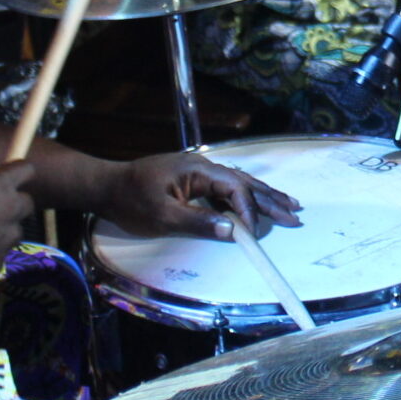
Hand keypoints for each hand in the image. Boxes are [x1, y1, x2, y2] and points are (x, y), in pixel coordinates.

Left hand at [104, 153, 302, 239]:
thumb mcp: (162, 216)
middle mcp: (203, 166)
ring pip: (239, 183)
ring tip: (288, 206)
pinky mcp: (193, 181)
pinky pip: (227, 188)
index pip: (234, 188)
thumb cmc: (130, 200)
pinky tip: (257, 202)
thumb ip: (199, 222)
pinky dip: (245, 197)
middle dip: (270, 200)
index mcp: (198, 170)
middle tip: (294, 215)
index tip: (255, 233)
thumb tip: (233, 231)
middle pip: (244, 182)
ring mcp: (198, 172)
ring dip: (263, 197)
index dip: (248, 210)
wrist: (106, 186)